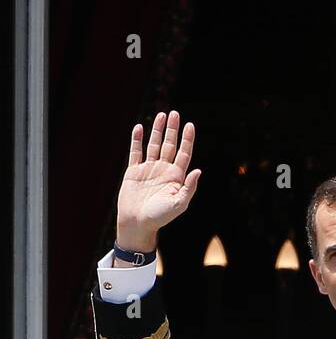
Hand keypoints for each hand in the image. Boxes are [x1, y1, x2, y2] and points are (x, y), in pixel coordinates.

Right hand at [116, 110, 200, 249]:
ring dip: (157, 130)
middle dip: (173, 130)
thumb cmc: (159, 217)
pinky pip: (136, 152)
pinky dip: (137, 140)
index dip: (187, 139)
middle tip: (175, 114)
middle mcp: (163, 171)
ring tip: (161, 116)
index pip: (183, 154)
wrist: (137, 224)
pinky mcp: (134, 171)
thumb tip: (198, 171)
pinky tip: (139, 128)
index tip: (190, 125)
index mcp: (175, 178)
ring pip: (154, 145)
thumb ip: (189, 188)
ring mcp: (148, 170)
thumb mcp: (178, 204)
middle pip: (170, 145)